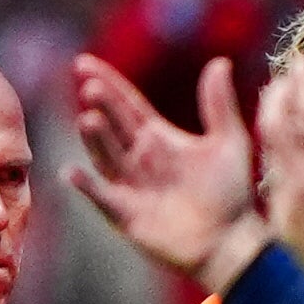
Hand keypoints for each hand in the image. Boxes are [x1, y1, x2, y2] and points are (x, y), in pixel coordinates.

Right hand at [70, 54, 269, 292]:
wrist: (231, 242)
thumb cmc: (231, 194)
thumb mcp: (229, 142)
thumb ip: (219, 104)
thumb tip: (219, 61)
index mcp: (158, 137)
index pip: (126, 104)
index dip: (107, 83)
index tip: (82, 63)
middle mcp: (138, 158)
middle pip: (113, 126)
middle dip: (101, 107)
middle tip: (91, 88)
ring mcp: (130, 186)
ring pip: (104, 156)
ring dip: (94, 139)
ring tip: (89, 119)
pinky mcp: (126, 216)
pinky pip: (101, 197)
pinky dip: (86, 186)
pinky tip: (72, 171)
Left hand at [254, 57, 303, 303]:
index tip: (303, 62)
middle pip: (278, 125)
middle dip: (278, 95)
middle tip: (285, 75)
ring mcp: (288, 205)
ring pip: (270, 151)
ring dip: (271, 122)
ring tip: (276, 102)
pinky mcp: (282, 224)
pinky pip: (272, 180)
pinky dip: (274, 156)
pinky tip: (280, 149)